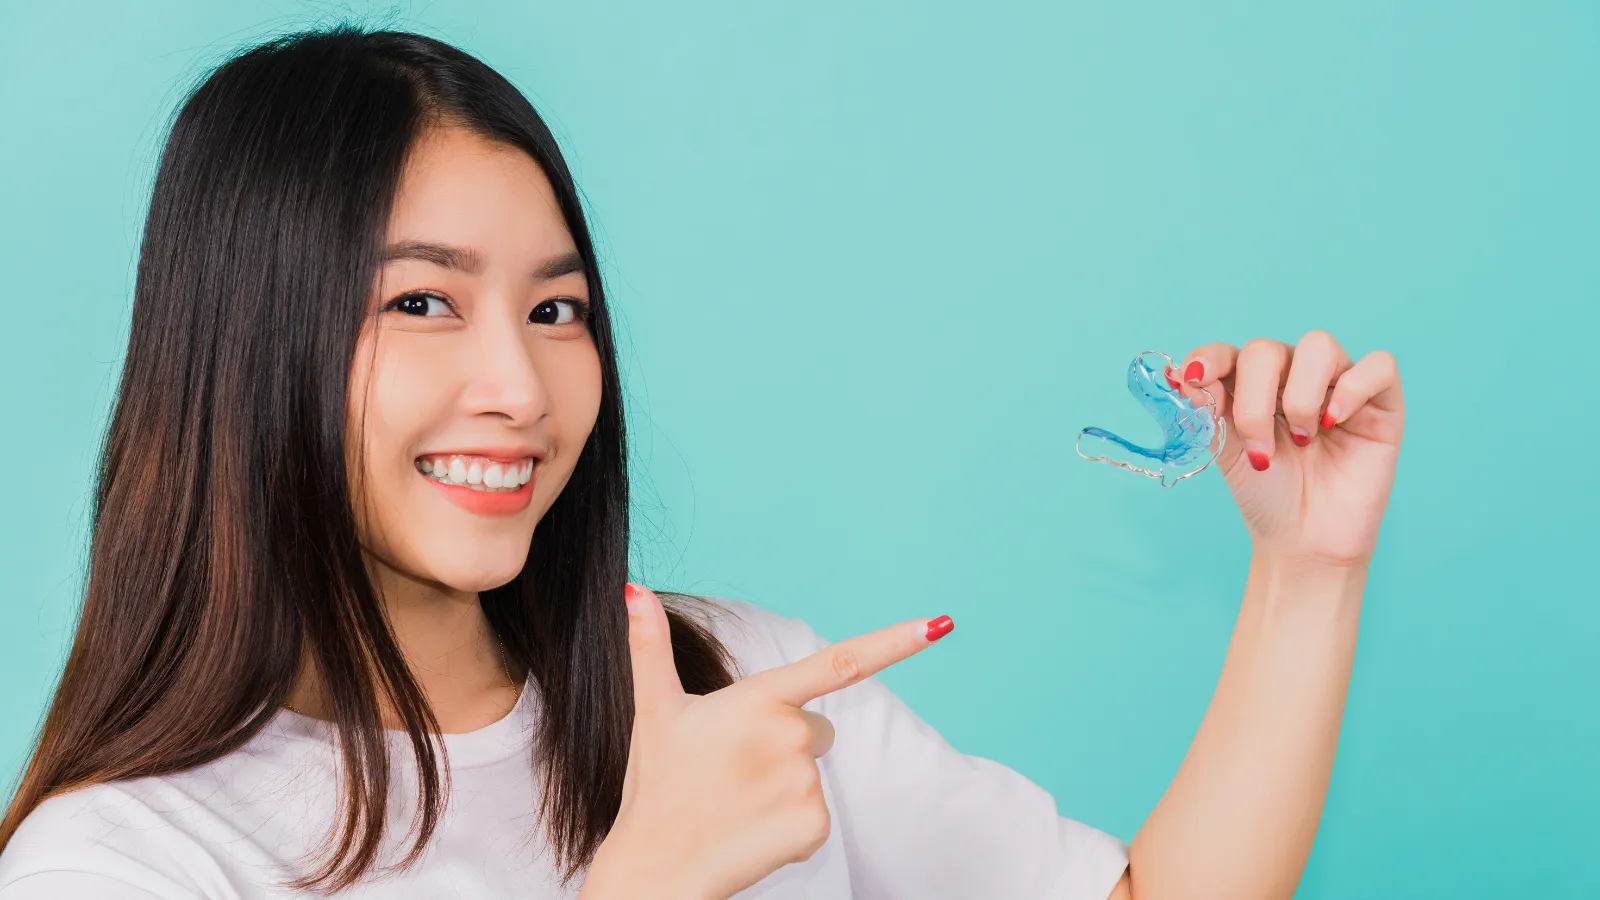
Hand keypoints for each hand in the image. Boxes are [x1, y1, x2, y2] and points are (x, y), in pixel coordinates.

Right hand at [582, 584, 950, 899]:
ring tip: (736, 801)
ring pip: (814, 772)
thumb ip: (648, 646)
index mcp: (758, 699)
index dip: (894, 641)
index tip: (940, 625)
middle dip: (784, 744)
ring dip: (783, 785)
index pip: (838, 662)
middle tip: (732, 769)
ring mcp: (805, 783)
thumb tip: (634, 590)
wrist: (655, 868)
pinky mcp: (815, 827)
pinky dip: (789, 824)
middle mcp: (790, 735)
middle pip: (816, 728)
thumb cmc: (656, 784)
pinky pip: (818, 815)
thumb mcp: (653, 710)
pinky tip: (752, 830)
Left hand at [1168, 331, 1404, 564]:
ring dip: (1300, 396)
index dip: (1209, 358)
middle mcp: (1294, 376)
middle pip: (1268, 350)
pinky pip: (1378, 366)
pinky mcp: (1382, 404)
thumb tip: (1183, 377)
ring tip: (1302, 441)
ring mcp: (1338, 385)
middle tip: (1259, 450)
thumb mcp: (1226, 451)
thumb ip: (1208, 411)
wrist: (1303, 542)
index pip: (1230, 352)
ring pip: (1319, 345)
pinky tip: (1333, 423)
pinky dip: (1352, 389)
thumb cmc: (1267, 495)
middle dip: (1254, 400)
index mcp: (1252, 385)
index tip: (1194, 379)